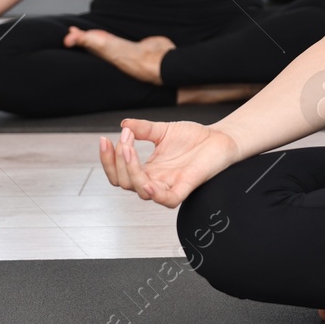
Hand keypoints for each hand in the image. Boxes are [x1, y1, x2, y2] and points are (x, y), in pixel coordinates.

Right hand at [98, 118, 240, 207]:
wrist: (220, 138)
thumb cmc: (194, 138)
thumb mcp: (163, 130)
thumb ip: (143, 129)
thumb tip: (124, 124)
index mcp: (147, 169)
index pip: (118, 173)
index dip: (108, 159)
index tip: (105, 139)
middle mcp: (155, 180)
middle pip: (124, 183)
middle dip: (117, 161)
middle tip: (124, 139)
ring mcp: (169, 185)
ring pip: (140, 191)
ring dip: (131, 171)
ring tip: (129, 149)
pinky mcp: (185, 188)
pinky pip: (167, 199)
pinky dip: (154, 194)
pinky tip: (146, 182)